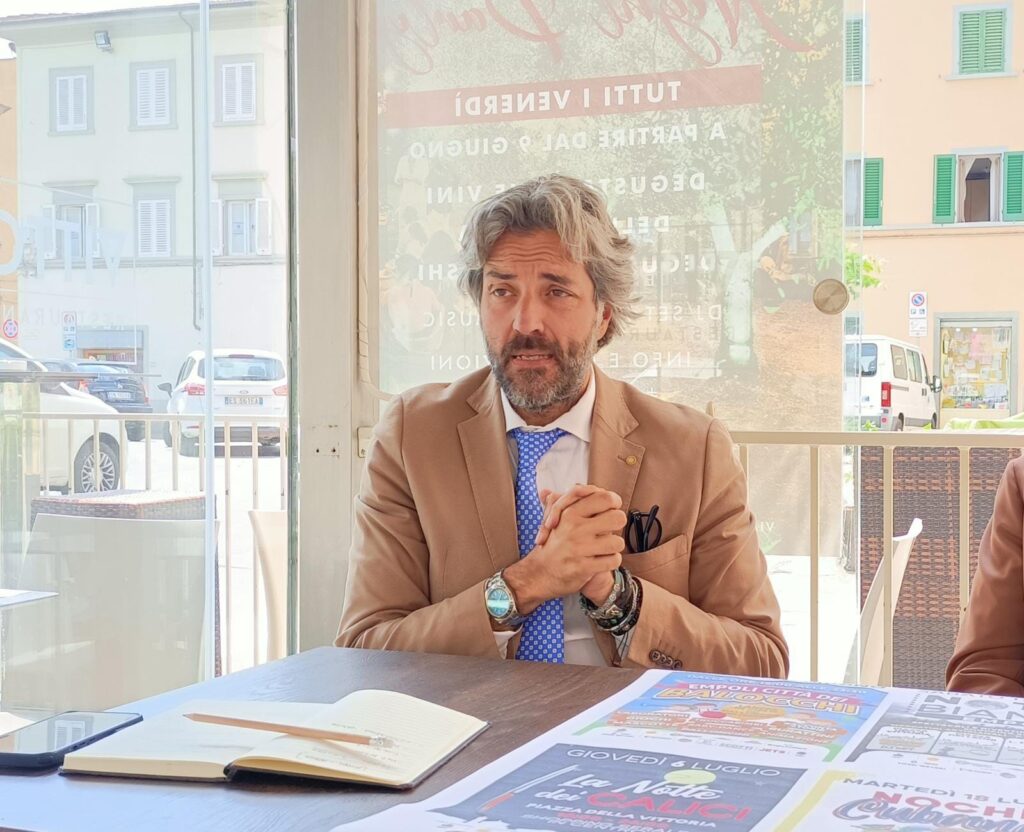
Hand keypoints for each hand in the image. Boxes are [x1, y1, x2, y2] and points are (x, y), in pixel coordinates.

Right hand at [537, 485, 619, 604]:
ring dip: (614, 546)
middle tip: (610, 528)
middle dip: (618, 523)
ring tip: (605, 547)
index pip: (605, 498)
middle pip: (617, 518)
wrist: (539, 572)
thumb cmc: (552, 542)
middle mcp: (575, 529)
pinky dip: (611, 561)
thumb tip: (576, 489)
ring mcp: (579, 549)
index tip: (612, 507)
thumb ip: (567, 500)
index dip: (614, 501)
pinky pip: (613, 560)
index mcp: (570, 513)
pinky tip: (602, 560)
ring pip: (618, 542)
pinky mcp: (583, 567)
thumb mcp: (556, 517)